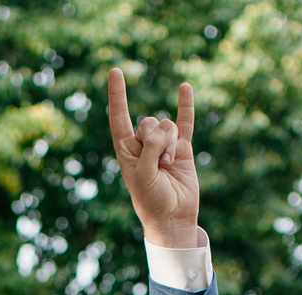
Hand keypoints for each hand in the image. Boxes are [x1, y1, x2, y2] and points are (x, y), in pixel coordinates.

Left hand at [107, 69, 200, 249]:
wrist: (173, 217)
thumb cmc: (151, 201)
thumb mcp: (143, 175)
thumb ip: (150, 148)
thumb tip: (164, 126)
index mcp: (126, 151)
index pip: (119, 117)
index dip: (118, 95)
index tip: (116, 71)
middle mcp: (143, 145)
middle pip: (148, 122)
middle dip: (155, 139)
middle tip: (160, 164)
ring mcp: (163, 145)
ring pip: (167, 126)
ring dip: (169, 145)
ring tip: (169, 166)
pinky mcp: (182, 148)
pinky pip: (185, 122)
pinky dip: (186, 105)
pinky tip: (184, 87)